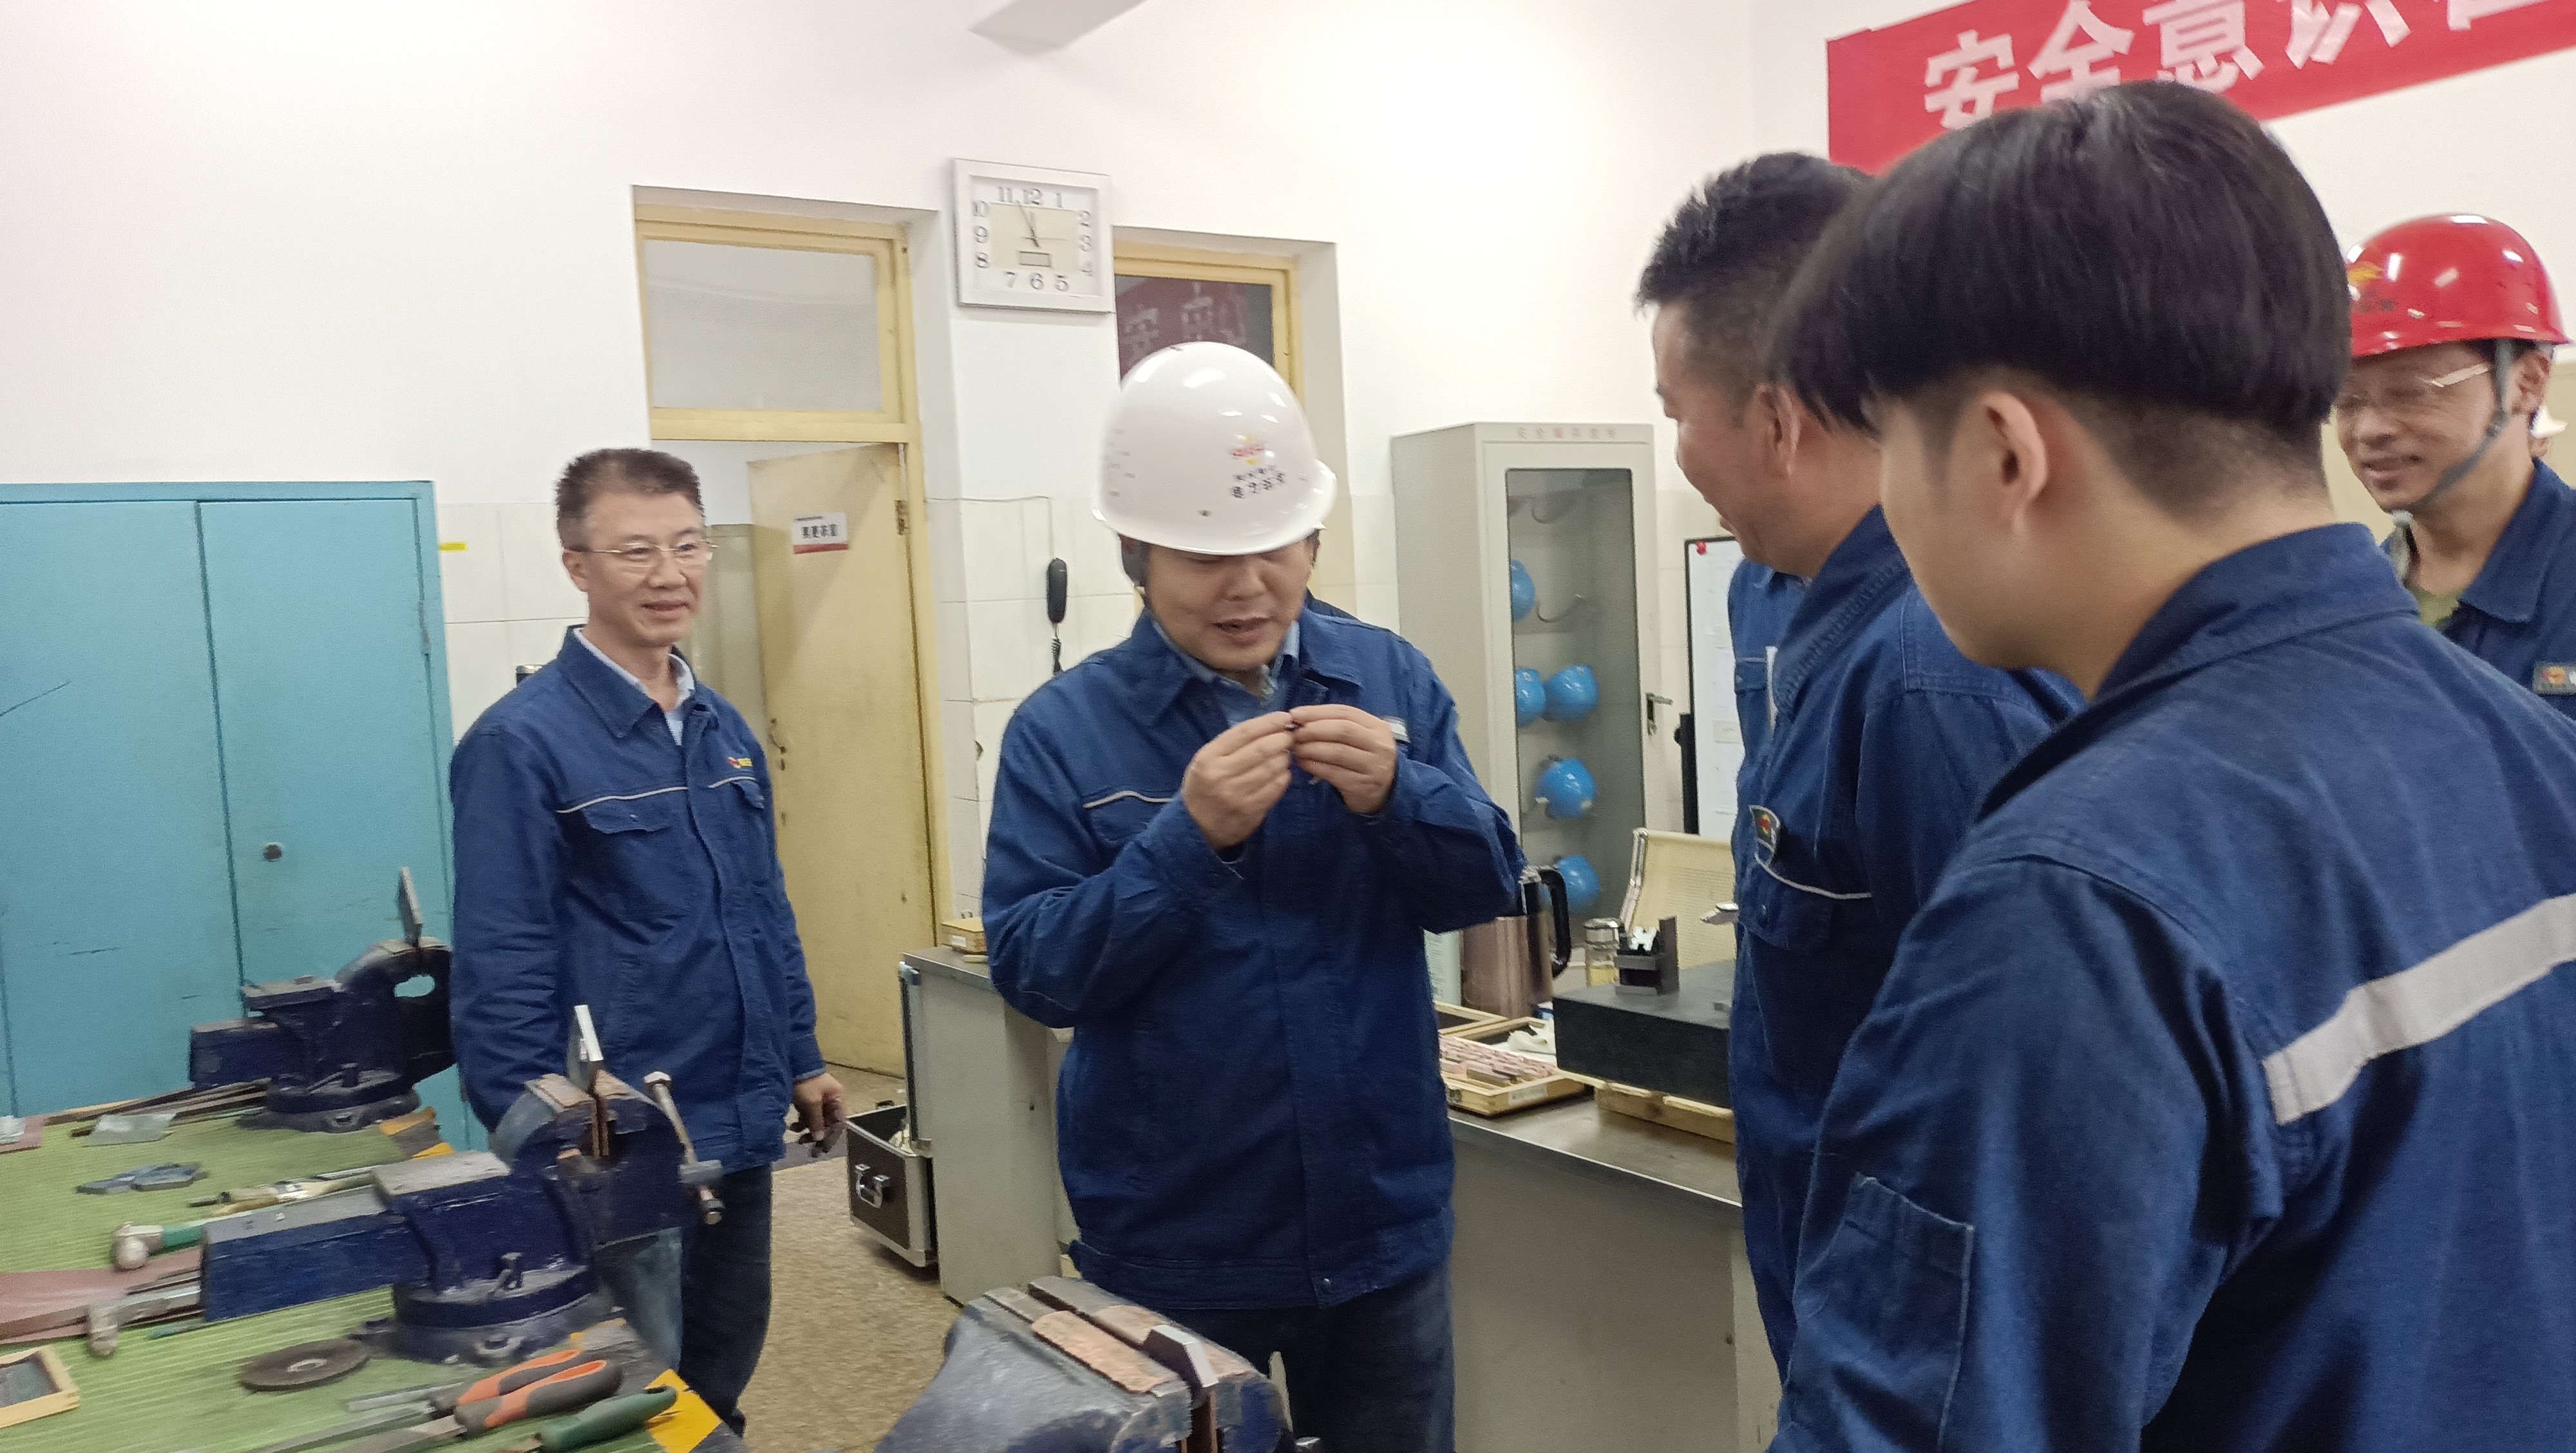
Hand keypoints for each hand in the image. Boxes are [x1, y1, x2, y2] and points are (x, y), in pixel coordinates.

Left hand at [792, 1071, 844, 1143]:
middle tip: (804, 1143)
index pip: (839, 1121)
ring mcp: (819, 1100)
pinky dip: (801, 1121)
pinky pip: (808, 1115)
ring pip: (816, 1120)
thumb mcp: (812, 1102)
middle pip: (827, 1122)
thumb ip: (817, 1121)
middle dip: (816, 1133)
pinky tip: (792, 1126)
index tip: (821, 1147)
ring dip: (807, 1128)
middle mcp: (831, 1100)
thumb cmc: (806, 1083)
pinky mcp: (808, 1100)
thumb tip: (820, 1138)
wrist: (791, 1065)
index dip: (831, 1135)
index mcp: (837, 1098)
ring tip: (795, 1132)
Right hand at [1182, 712, 1295, 849]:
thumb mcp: (1206, 761)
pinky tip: (1282, 773)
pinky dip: (1284, 777)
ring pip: (1272, 768)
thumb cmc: (1204, 786)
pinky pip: (1275, 788)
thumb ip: (1231, 745)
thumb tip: (1267, 728)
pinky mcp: (1250, 810)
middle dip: (1282, 739)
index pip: (1244, 732)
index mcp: (1209, 757)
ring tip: (1285, 755)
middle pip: (1261, 749)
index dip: (1268, 722)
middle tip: (1289, 737)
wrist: (1195, 826)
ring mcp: (1237, 794)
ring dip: (1285, 758)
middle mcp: (1222, 774)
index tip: (1284, 717)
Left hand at [1289, 705, 1397, 815]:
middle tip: (1295, 734)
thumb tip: (1300, 719)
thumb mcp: (1360, 737)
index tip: (1295, 714)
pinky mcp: (1362, 786)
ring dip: (1312, 749)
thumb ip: (1337, 726)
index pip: (1345, 713)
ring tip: (1297, 749)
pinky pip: (1334, 773)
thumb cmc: (1364, 758)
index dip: (1318, 712)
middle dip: (1314, 730)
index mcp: (1377, 727)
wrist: (1386, 791)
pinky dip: (1315, 766)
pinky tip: (1303, 763)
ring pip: (1338, 752)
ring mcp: (1373, 767)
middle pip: (1343, 730)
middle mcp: (1379, 745)